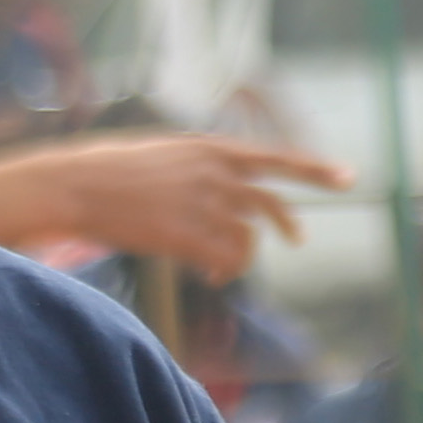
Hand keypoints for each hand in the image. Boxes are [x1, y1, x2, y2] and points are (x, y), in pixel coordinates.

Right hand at [0, 132, 349, 276]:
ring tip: (224, 265)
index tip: (348, 177)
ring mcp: (200, 206)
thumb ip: (202, 165)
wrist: (75, 185)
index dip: (315, 169)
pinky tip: (212, 274)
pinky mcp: (184, 237)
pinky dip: (224, 271)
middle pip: (270, 203)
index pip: (276, 158)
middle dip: (288, 224)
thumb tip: (226, 182)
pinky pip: (223, 261)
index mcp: (210, 148)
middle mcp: (213, 174)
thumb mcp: (165, 151)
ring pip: (247, 240)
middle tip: (296, 240)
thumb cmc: (111, 169)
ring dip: (242, 257)